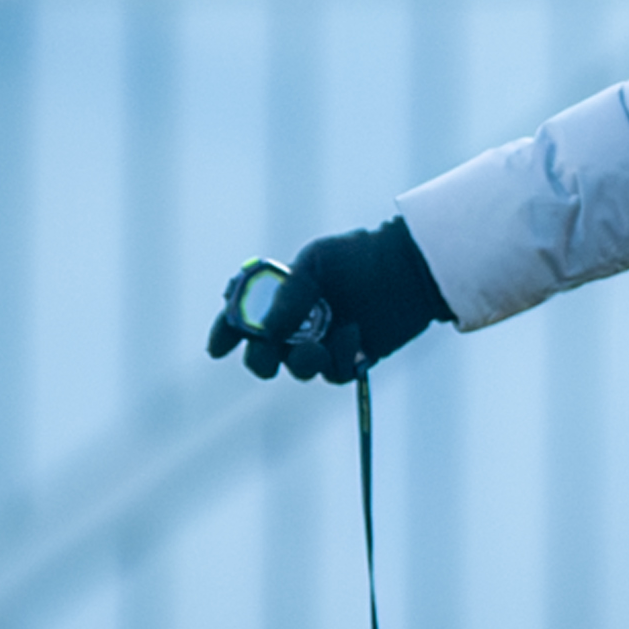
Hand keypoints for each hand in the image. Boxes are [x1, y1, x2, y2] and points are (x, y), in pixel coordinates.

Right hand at [207, 218, 449, 384]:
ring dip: (301, 362)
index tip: (219, 348)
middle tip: (267, 359)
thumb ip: (289, 294)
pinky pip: (336, 373)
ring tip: (317, 347)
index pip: (243, 320)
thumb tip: (266, 332)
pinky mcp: (354, 359)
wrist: (409, 267)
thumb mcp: (317, 262)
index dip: (226, 335)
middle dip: (259, 361)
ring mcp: (325, 344)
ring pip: (299, 369)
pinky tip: (355, 333)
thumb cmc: (359, 256)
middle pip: (264, 356)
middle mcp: (299, 325)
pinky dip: (341, 356)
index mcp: (281, 298)